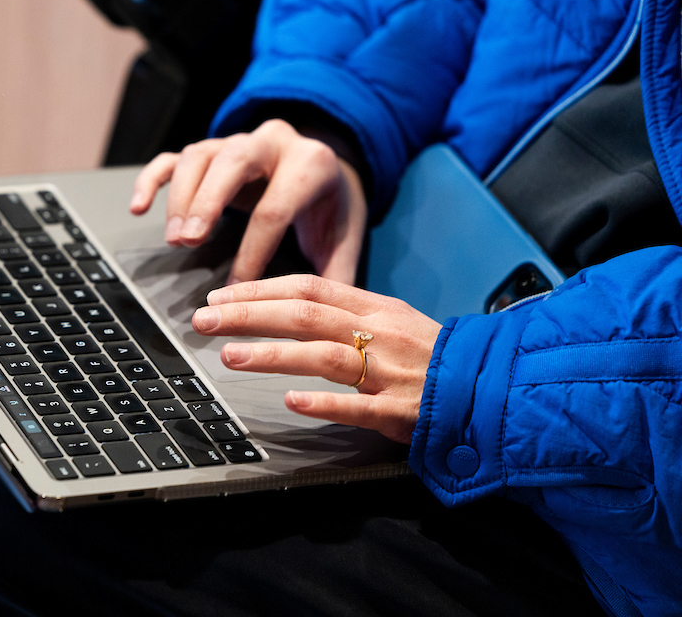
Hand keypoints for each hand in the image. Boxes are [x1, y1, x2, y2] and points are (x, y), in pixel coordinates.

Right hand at [129, 120, 366, 285]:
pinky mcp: (211, 149)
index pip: (275, 207)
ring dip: (181, 197)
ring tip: (174, 239)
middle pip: (234, 162)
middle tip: (188, 242)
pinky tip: (139, 208)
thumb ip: (337, 274)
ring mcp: (237, 141)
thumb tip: (326, 324)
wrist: (326, 162)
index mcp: (311, 165)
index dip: (253, 250)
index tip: (236, 290)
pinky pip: (174, 158)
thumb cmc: (330, 205)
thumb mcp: (345, 236)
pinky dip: (152, 179)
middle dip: (207, 202)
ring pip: (200, 155)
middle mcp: (273, 144)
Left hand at [191, 274, 441, 443]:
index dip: (258, 289)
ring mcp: (388, 370)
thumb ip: (342, 312)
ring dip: (272, 354)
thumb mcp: (390, 320)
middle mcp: (377, 331)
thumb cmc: (431, 356)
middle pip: (303, 314)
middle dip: (248, 315)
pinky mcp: (400, 410)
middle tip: (204, 320)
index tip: (219, 296)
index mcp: (372, 306)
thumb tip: (284, 305)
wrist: (492, 387)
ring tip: (230, 356)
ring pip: (323, 355)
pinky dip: (324, 403)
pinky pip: (358, 405)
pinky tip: (291, 402)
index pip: (306, 286)